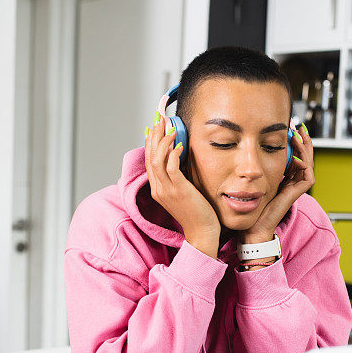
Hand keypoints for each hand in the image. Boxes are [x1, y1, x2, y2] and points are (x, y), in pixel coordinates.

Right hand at [144, 112, 220, 257]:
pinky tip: (180, 145)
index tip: (157, 127)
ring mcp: (166, 190)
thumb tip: (181, 157)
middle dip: (155, 136)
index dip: (151, 142)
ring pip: (156, 160)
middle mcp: (158, 188)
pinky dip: (173, 154)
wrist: (202, 232)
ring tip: (171, 128)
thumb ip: (179, 176)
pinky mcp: (177, 191)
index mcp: (158, 188)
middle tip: (160, 119)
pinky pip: (170, 168)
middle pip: (150, 156)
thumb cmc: (198, 213)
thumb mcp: (184, 191)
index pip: (149, 160)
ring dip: (163, 141)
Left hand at [241, 123, 314, 244]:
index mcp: (284, 177)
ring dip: (305, 148)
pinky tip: (297, 156)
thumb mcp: (252, 179)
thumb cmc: (249, 206)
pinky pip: (308, 176)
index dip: (293, 142)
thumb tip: (247, 147)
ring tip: (297, 135)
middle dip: (302, 140)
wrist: (252, 225)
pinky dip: (305, 165)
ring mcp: (296, 187)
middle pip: (304, 156)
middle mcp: (292, 181)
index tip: (288, 128)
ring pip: (308, 163)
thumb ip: (254, 167)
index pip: (294, 155)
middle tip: (297, 126)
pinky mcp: (297, 193)